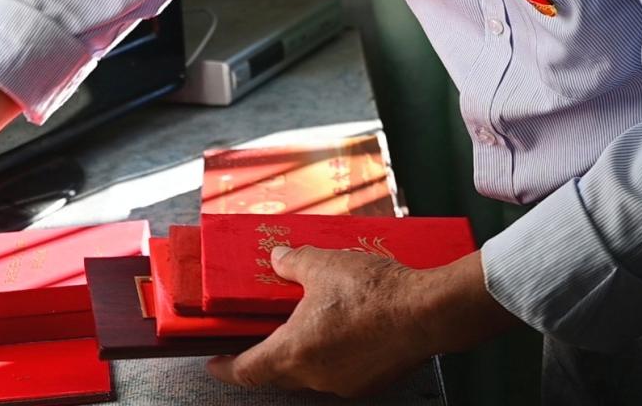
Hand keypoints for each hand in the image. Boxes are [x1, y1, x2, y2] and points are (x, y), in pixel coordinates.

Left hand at [207, 244, 518, 396]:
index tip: (213, 360)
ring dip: (305, 352)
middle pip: (276, 375)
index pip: (245, 371)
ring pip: (310, 373)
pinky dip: (334, 354)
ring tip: (310, 322)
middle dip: (266, 356)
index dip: (224, 365)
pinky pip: (340, 370)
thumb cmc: (372, 292)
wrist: (427, 312)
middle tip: (261, 334)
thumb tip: (278, 259)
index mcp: (293, 352)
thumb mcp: (322, 263)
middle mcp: (314, 376)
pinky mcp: (371, 382)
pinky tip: (346, 328)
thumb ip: (292, 262)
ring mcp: (344, 383)